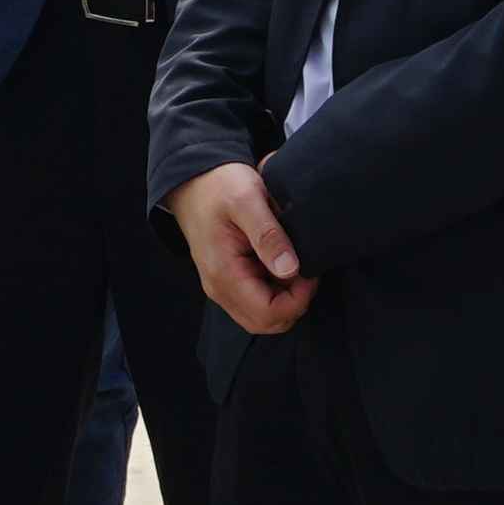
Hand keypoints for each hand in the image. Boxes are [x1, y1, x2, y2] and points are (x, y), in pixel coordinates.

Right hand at [170, 162, 310, 333]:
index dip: (297, 299)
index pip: (268, 313)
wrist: (194, 182)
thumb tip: (290, 269)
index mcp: (224, 273)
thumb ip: (269, 235)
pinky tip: (282, 262)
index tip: (309, 270)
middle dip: (295, 302)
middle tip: (305, 269)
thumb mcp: (247, 200)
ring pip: (263, 316)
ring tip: (294, 263)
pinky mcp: (229, 281)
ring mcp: (223, 287)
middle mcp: (220, 288)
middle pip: (267, 322)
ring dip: (287, 298)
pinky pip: (257, 301)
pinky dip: (277, 290)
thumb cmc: (220, 186)